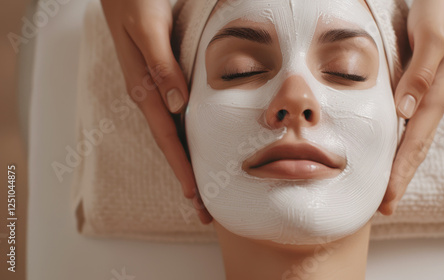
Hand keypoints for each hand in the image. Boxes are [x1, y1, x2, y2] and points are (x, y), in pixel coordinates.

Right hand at [100, 0, 211, 223]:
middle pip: (171, 147)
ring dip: (188, 167)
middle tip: (204, 212)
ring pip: (174, 138)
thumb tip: (178, 103)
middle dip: (187, 180)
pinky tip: (197, 154)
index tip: (196, 196)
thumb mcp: (150, 29)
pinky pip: (176, 121)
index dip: (182, 168)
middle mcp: (149, 98)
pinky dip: (188, 143)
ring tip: (202, 196)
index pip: (167, 138)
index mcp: (143, 90)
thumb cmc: (137, 5)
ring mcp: (155, 94)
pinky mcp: (163, 85)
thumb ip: (162, 65)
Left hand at [378, 0, 443, 214]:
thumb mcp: (430, 38)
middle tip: (384, 207)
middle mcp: (432, 100)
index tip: (387, 199)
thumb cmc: (440, 11)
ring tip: (386, 188)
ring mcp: (426, 95)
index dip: (400, 173)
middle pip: (415, 149)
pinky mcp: (418, 86)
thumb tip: (404, 111)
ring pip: (412, 139)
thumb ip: (420, 73)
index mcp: (435, 95)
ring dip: (399, 165)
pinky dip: (397, 142)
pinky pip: (407, 123)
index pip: (414, 144)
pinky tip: (388, 149)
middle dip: (400, 179)